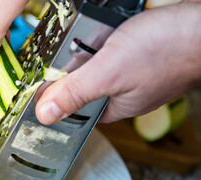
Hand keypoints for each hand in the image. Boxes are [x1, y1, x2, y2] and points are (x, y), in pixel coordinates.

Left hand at [36, 1, 200, 124]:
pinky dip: (107, 42)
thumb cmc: (167, 50)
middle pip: (84, 86)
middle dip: (76, 67)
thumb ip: (76, 92)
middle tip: (78, 51)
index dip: (58, 96)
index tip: (47, 81)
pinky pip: (113, 53)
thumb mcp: (108, 73)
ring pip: (98, 67)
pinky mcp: (140, 58)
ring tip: (96, 40)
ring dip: (92, 51)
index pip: (75, 110)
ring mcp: (133, 77)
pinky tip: (109, 33)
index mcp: (114, 108)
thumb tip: (45, 114)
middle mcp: (123, 95)